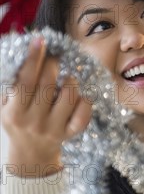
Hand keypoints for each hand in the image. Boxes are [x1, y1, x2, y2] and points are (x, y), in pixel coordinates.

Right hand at [1, 36, 92, 176]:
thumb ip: (11, 84)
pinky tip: (81, 95)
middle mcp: (34, 121)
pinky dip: (86, 100)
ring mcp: (54, 129)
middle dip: (53, 64)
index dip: (33, 58)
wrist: (31, 153)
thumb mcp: (5, 105)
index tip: (40, 40)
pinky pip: (84, 113)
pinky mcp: (71, 134)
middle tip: (55, 56)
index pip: (25, 81)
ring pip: (69, 96)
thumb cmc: (18, 120)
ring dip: (70, 81)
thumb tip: (23, 54)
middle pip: (47, 85)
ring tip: (67, 77)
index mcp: (15, 112)